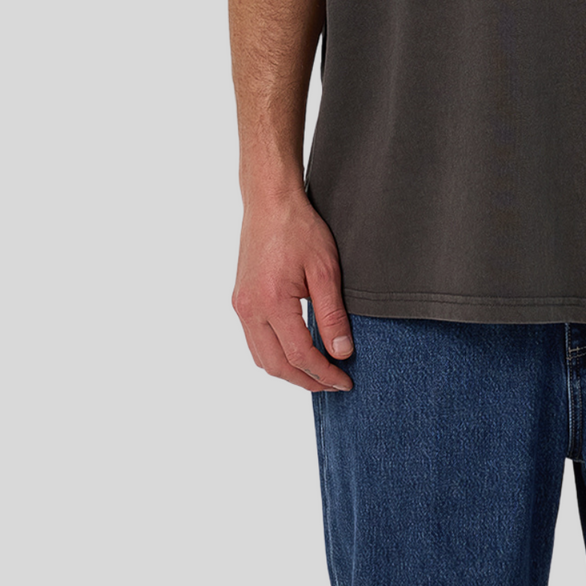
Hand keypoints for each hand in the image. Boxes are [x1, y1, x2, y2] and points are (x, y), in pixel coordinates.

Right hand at [231, 190, 354, 391]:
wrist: (270, 202)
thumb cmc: (300, 228)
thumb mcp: (325, 269)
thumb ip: (332, 314)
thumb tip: (342, 353)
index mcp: (271, 302)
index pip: (299, 355)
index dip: (324, 374)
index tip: (346, 381)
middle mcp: (250, 309)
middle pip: (276, 366)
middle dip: (306, 380)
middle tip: (334, 384)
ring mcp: (241, 306)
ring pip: (261, 358)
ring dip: (288, 371)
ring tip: (318, 372)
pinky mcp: (240, 300)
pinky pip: (254, 341)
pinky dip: (275, 355)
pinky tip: (295, 351)